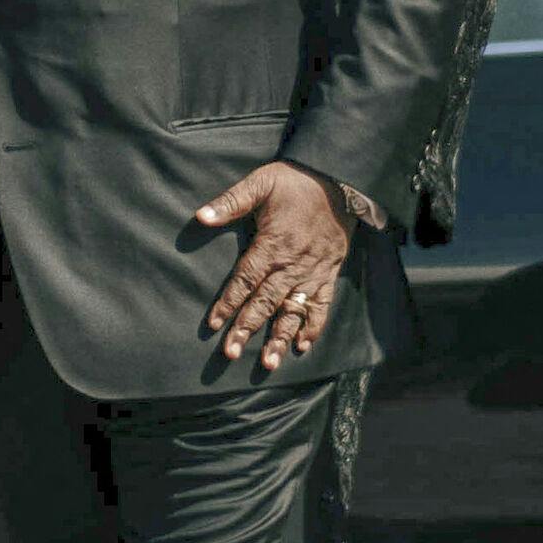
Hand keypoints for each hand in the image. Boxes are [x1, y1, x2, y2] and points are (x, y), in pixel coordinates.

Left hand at [198, 162, 352, 370]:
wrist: (340, 180)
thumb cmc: (296, 181)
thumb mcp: (261, 183)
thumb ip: (231, 202)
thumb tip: (201, 216)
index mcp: (272, 243)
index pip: (245, 279)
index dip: (229, 302)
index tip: (214, 324)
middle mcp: (292, 263)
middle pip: (265, 301)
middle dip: (247, 328)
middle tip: (231, 353)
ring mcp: (312, 271)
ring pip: (293, 310)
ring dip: (280, 337)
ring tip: (269, 363)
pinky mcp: (329, 272)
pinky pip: (322, 304)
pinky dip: (313, 326)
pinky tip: (302, 346)